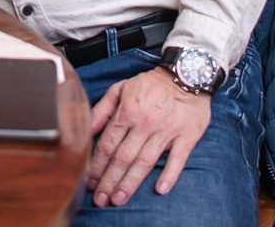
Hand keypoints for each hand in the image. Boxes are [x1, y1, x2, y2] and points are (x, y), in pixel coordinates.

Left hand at [86, 67, 211, 206]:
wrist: (187, 74)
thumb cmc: (151, 84)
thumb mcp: (121, 88)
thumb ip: (102, 110)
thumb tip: (87, 129)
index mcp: (127, 111)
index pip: (108, 144)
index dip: (97, 165)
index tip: (89, 181)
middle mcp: (145, 122)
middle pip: (123, 157)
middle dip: (109, 180)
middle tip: (101, 200)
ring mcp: (166, 130)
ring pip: (145, 161)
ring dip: (131, 182)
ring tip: (119, 198)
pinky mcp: (187, 135)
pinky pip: (178, 158)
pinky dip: (170, 174)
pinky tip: (160, 189)